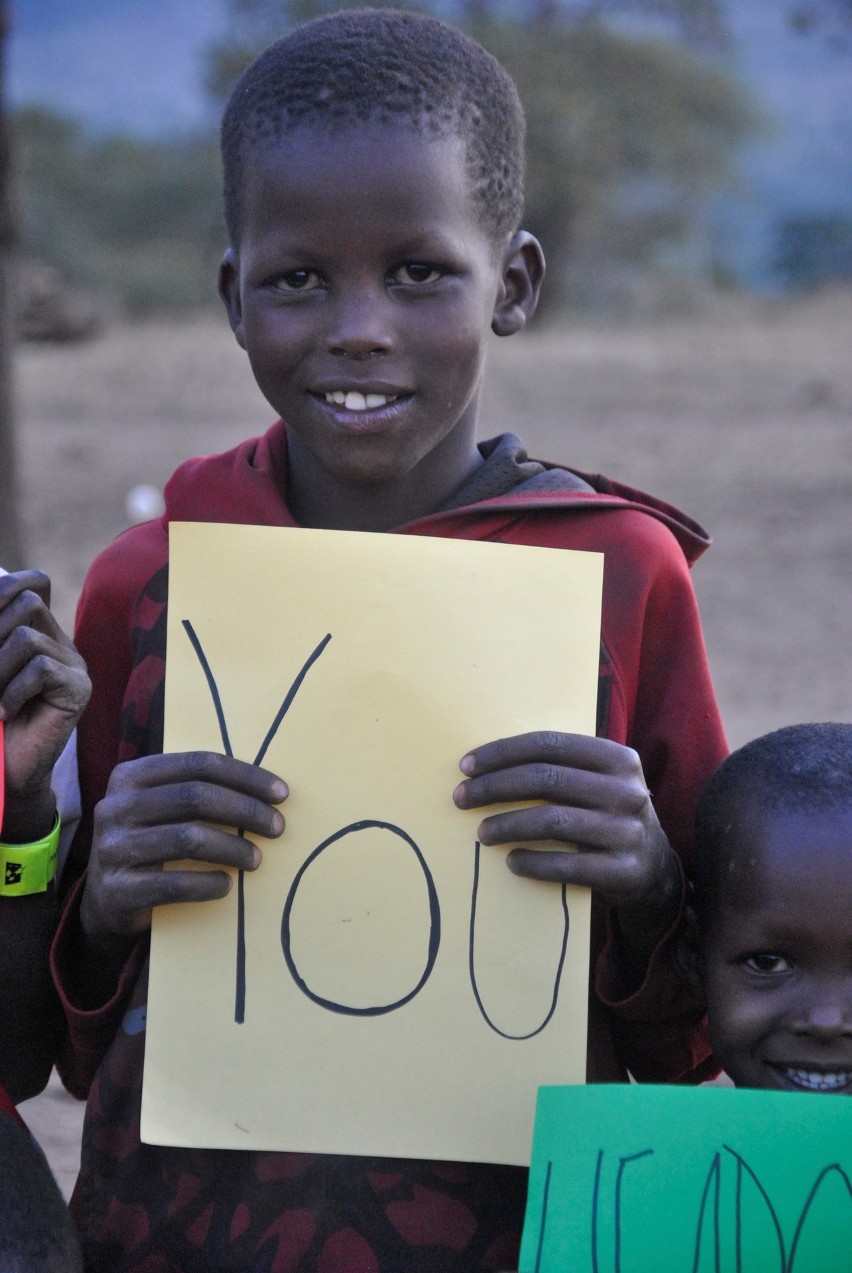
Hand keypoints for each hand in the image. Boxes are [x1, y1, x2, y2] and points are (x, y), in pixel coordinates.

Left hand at [0, 569, 90, 837]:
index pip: (34, 582)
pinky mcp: (79, 689)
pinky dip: (13, 691)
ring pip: (27, 636)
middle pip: (27, 600)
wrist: (7, 771)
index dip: (5, 585)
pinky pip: (41, 669)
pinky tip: (6, 712)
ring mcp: (73, 665)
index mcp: (36, 631)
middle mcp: (59, 642)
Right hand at [80, 751, 287, 946]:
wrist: (106, 901)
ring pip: (187, 838)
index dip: (244, 776)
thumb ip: (196, 791)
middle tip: (277, 827)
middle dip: (246, 810)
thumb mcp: (162, 808)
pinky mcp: (116, 890)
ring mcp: (111, 848)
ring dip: (232, 848)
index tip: (281, 793)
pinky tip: (227, 885)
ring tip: (257, 859)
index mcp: (130, 776)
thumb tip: (266, 790)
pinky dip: (208, 883)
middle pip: (195, 796)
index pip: (197, 763)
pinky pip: (174, 883)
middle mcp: (116, 807)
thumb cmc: (150, 844)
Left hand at [453, 732, 681, 962]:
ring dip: (506, 825)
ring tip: (481, 832)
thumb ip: (561, 768)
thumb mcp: (599, 783)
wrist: (655, 870)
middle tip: (461, 798)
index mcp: (618, 759)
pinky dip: (533, 862)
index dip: (503, 753)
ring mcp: (628, 831)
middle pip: (546, 779)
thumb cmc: (608, 816)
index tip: (466, 766)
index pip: (550, 745)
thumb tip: (487, 764)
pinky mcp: (624, 871)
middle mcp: (627, 791)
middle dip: (494, 787)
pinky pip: (567, 865)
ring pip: (552, 820)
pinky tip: (511, 861)